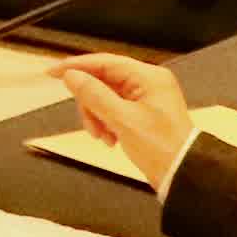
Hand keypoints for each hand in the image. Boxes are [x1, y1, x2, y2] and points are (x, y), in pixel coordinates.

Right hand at [56, 53, 192, 186]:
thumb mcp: (122, 120)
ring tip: (102, 137)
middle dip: (91, 103)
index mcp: (148, 78)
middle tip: (90, 125)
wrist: (183, 174)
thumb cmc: (160, 147)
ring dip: (97, 116)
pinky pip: (114, 109)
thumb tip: (71, 76)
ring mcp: (146, 98)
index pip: (105, 62)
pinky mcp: (143, 112)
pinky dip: (106, 123)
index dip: (76, 66)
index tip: (53, 72)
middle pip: (103, 81)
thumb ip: (94, 95)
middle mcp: (148, 83)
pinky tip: (110, 139)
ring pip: (105, 97)